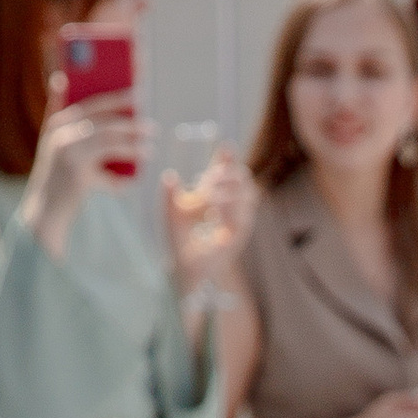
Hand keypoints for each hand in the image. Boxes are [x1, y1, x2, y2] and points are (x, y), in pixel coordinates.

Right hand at [22, 95, 150, 256]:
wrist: (45, 213)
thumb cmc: (61, 182)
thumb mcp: (66, 153)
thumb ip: (82, 134)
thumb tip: (119, 122)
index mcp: (56, 122)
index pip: (85, 99)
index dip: (110, 93)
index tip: (133, 86)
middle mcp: (59, 131)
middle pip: (100, 114)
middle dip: (126, 111)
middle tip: (148, 114)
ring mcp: (67, 150)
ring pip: (108, 137)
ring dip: (132, 139)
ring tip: (150, 141)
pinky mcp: (78, 172)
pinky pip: (109, 169)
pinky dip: (124, 176)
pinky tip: (137, 178)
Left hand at [164, 147, 254, 297]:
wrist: (184, 270)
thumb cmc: (179, 242)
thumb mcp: (171, 213)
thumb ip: (170, 195)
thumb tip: (169, 175)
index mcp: (217, 198)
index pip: (229, 173)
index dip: (229, 159)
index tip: (225, 147)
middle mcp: (231, 208)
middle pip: (244, 180)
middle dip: (229, 173)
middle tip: (209, 177)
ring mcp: (237, 223)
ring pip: (248, 195)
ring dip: (230, 188)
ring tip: (210, 192)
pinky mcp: (238, 237)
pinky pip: (241, 216)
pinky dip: (228, 207)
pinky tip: (214, 206)